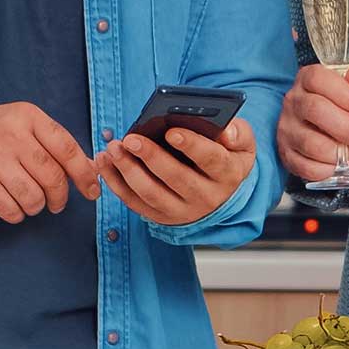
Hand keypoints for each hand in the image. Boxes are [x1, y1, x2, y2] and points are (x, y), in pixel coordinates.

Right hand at [0, 102, 100, 224]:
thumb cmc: (0, 133)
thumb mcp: (28, 124)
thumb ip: (57, 144)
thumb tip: (91, 171)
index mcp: (28, 117)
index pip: (66, 148)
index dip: (84, 173)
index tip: (91, 190)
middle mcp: (11, 137)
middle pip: (52, 177)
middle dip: (60, 196)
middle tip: (58, 201)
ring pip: (33, 197)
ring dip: (39, 206)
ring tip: (34, 200)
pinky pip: (11, 210)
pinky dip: (19, 214)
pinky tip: (15, 204)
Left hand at [95, 117, 256, 226]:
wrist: (222, 194)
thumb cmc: (227, 158)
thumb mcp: (243, 145)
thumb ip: (239, 133)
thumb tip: (226, 130)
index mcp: (228, 174)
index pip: (212, 160)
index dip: (192, 146)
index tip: (172, 132)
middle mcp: (206, 197)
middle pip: (176, 178)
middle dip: (150, 157)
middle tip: (130, 139)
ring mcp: (183, 210)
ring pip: (152, 193)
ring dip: (128, 171)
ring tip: (113, 149)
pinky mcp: (162, 217)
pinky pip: (135, 202)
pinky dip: (117, 184)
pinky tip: (105, 164)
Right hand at [277, 64, 348, 183]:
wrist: (327, 130)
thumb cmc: (342, 108)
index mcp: (308, 80)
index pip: (318, 79)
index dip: (344, 93)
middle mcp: (293, 101)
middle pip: (315, 109)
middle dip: (348, 128)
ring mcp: (286, 127)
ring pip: (310, 142)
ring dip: (339, 153)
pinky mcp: (286, 152)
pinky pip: (304, 165)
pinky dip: (326, 169)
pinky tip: (338, 164)